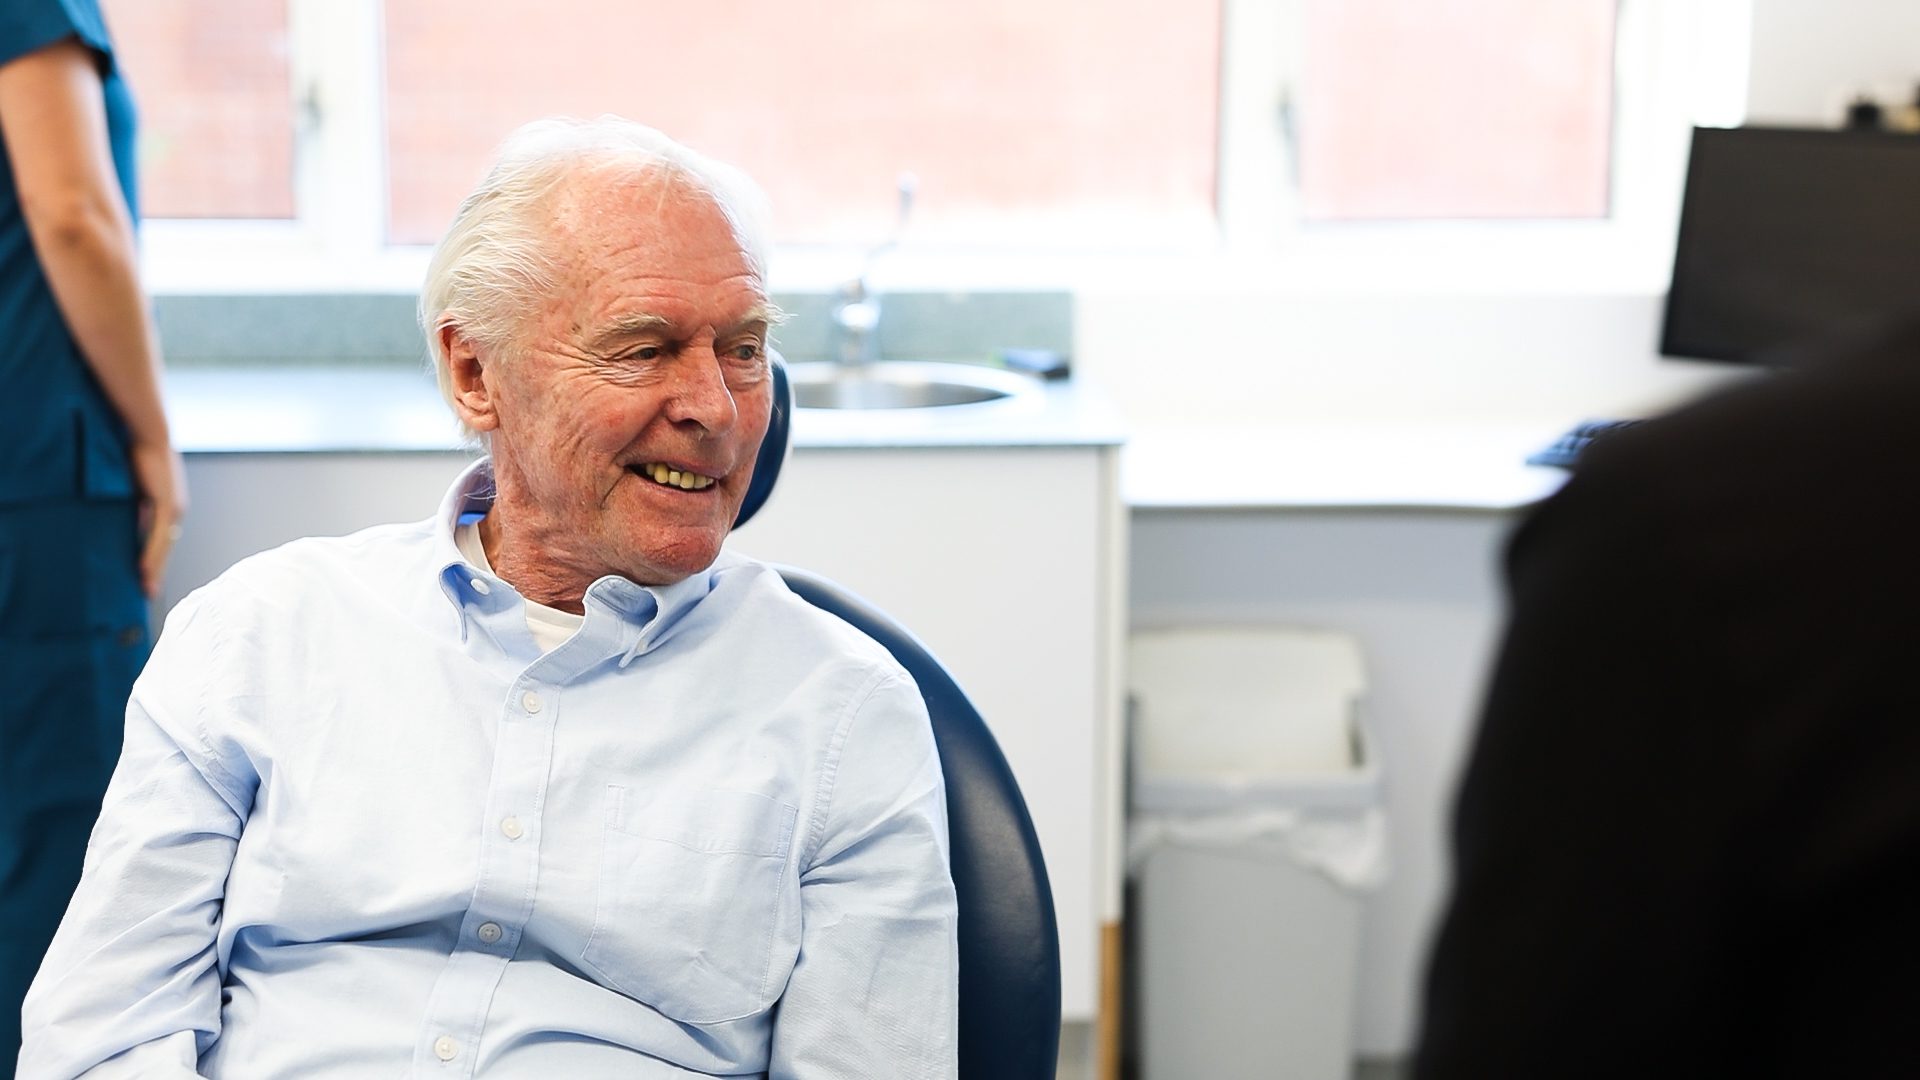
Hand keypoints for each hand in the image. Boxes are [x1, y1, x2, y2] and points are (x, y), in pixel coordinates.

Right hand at [130, 439, 187, 597]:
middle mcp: (175, 510)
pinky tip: (142, 569)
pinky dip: (151, 553)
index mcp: (169, 506)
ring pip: (163, 546)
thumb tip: (125, 523)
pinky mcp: (166, 504)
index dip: (154, 560)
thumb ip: (133, 505)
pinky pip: (158, 534)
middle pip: (165, 548)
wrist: (146, 431)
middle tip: (147, 593)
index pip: (161, 540)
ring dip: (154, 568)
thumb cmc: (137, 452)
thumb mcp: (134, 485)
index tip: (145, 578)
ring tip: (145, 588)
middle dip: (156, 571)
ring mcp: (173, 508)